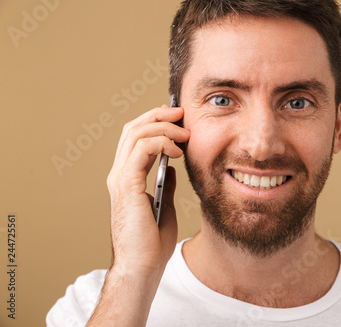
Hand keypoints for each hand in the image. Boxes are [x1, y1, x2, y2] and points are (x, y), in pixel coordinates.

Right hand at [106, 104, 189, 277]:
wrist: (142, 266)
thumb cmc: (151, 242)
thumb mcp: (164, 204)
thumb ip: (164, 183)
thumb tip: (171, 167)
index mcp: (127, 178)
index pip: (136, 138)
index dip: (155, 122)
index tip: (178, 118)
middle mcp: (120, 174)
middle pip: (133, 129)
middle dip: (158, 115)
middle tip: (181, 112)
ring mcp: (120, 178)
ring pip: (136, 134)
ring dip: (162, 126)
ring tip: (184, 131)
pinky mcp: (126, 185)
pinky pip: (141, 150)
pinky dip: (160, 142)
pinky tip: (177, 150)